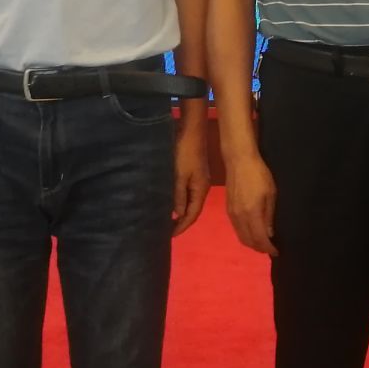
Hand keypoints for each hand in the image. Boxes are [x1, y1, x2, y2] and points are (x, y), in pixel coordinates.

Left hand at [171, 104, 211, 237]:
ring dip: (180, 212)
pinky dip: (180, 201)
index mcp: (200, 190)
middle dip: (181, 222)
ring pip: (190, 201)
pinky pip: (188, 193)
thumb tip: (179, 215)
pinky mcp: (194, 174)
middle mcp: (202, 187)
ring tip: (168, 220)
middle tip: (167, 231)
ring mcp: (199, 180)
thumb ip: (179, 196)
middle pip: (192, 210)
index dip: (182, 226)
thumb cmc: (185, 153)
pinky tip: (172, 203)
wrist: (192, 132)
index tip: (170, 235)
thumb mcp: (179, 176)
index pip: (192, 214)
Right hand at [224, 151, 277, 256]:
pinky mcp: (228, 209)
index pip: (260, 239)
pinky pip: (236, 229)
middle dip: (260, 248)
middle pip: (248, 241)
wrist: (239, 161)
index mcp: (252, 213)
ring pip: (241, 236)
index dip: (268, 248)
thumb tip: (269, 234)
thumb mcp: (270, 194)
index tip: (276, 252)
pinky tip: (252, 231)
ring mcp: (232, 214)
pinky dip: (244, 235)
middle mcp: (239, 217)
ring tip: (262, 243)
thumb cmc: (259, 174)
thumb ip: (269, 215)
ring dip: (251, 243)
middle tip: (270, 249)